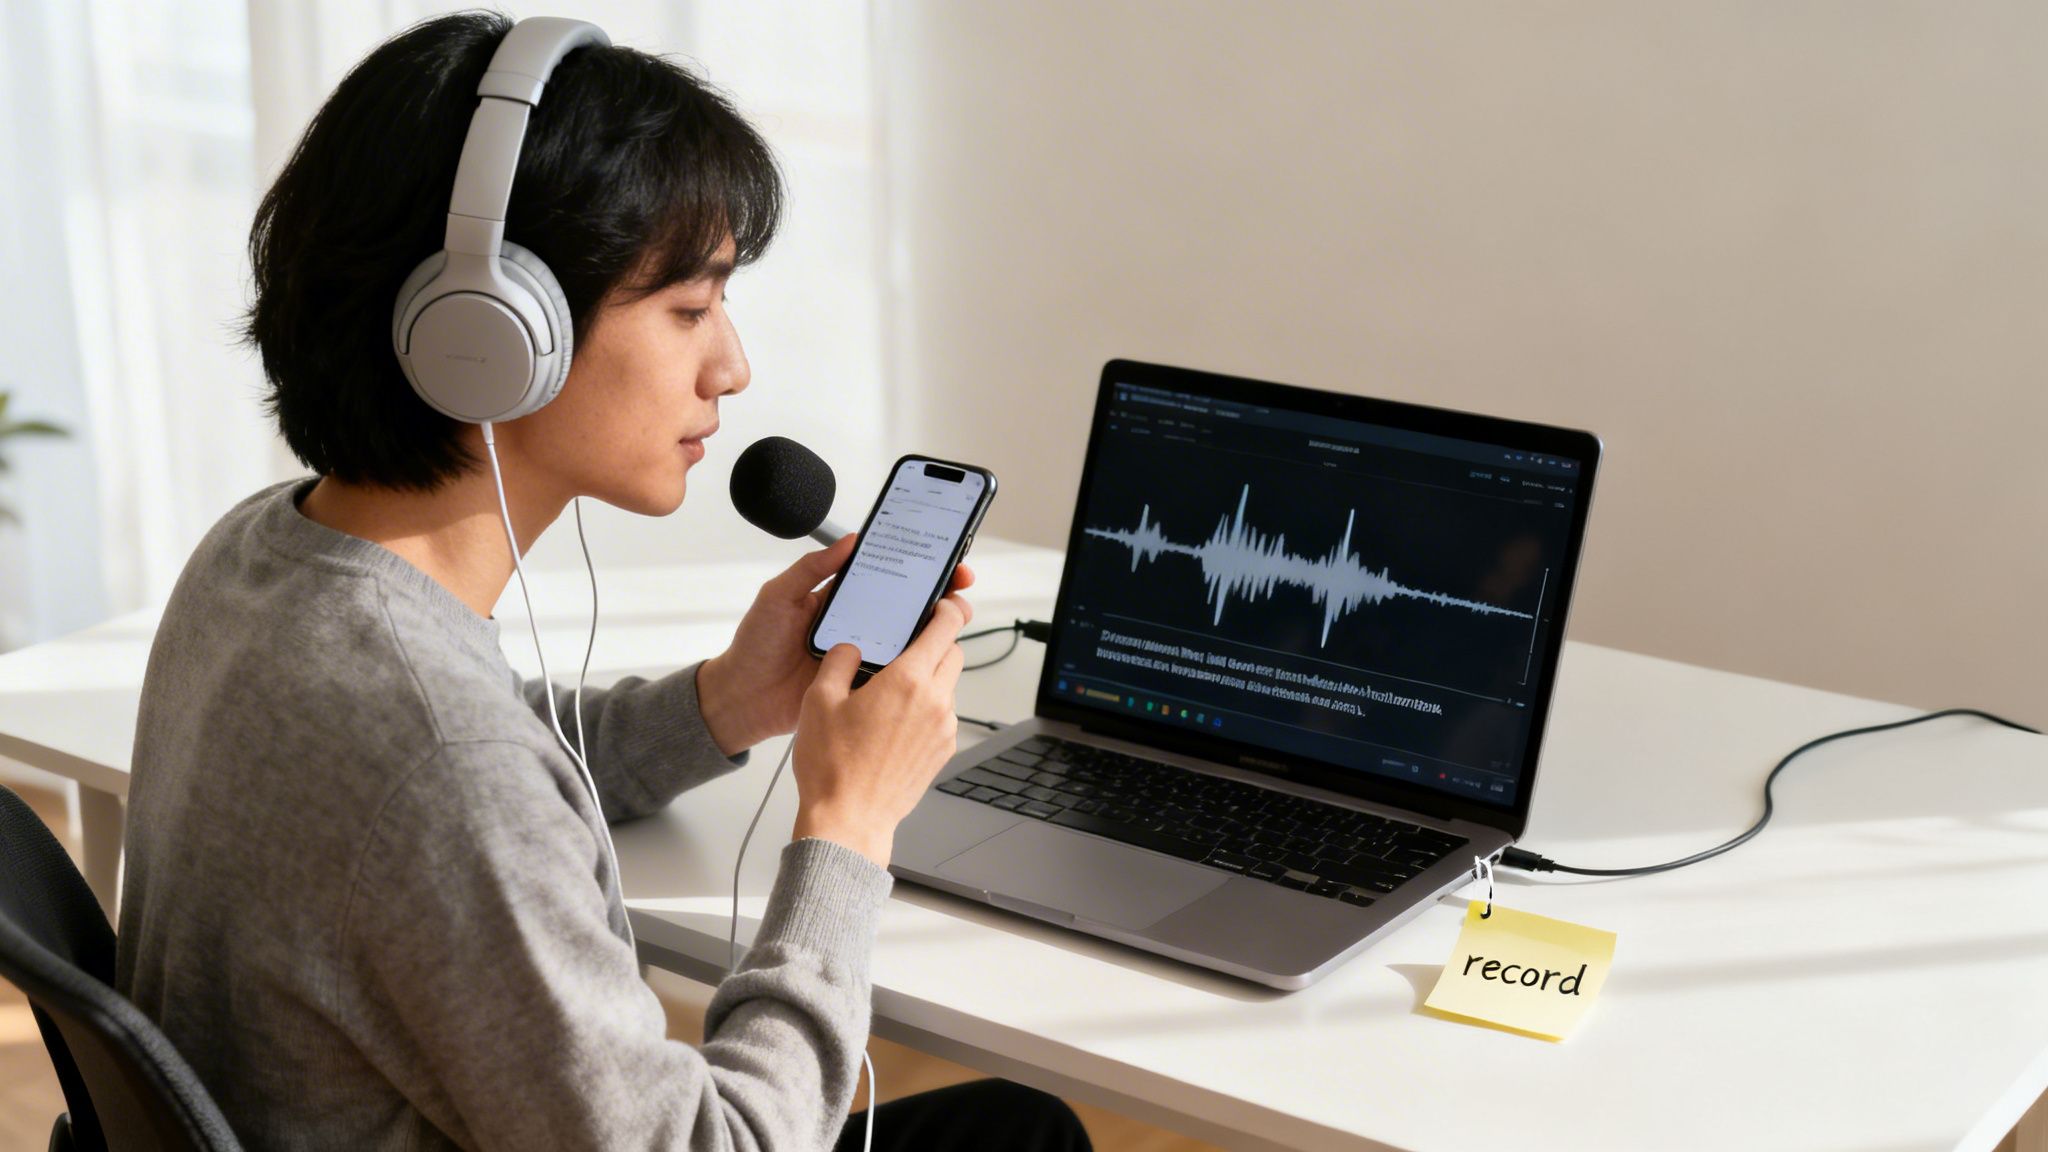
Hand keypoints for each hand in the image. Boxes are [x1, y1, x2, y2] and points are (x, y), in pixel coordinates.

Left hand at [697, 536, 972, 755]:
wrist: (744, 699)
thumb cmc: (755, 646)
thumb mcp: (778, 596)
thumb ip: (811, 568)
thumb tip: (849, 540)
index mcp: (841, 597)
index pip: (886, 574)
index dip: (914, 564)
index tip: (940, 555)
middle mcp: (858, 623)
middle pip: (908, 605)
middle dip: (938, 592)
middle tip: (958, 585)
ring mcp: (864, 654)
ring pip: (908, 639)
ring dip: (933, 628)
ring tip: (953, 616)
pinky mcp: (864, 684)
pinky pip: (895, 674)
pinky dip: (915, 666)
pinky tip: (929, 656)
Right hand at [788, 593, 972, 867]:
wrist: (849, 820)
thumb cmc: (833, 767)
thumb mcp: (819, 700)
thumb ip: (838, 661)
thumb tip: (850, 648)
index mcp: (908, 681)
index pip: (945, 627)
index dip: (946, 609)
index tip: (940, 604)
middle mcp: (935, 702)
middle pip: (953, 654)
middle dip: (935, 643)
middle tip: (906, 645)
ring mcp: (943, 730)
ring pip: (948, 687)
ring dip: (929, 679)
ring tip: (890, 691)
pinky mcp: (942, 753)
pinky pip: (942, 716)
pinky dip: (926, 709)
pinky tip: (893, 722)